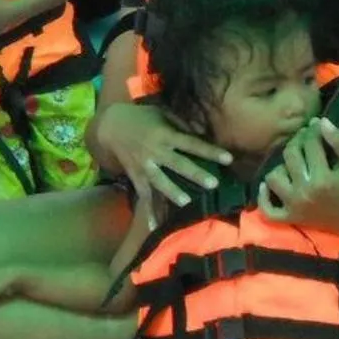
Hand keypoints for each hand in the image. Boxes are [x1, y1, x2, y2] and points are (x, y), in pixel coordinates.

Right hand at [89, 98, 229, 205]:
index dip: (209, 151)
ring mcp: (144, 166)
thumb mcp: (161, 112)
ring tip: (186, 202)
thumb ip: (181, 122)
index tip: (228, 158)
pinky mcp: (136, 177)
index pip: (191, 143)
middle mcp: (155, 151)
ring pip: (160, 180)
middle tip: (213, 183)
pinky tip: (154, 226)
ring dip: (173, 191)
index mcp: (165, 134)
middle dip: (195, 174)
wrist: (110, 126)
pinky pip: (143, 195)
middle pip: (178, 163)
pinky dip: (148, 211)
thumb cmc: (141, 117)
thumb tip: (202, 131)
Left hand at [260, 117, 338, 239]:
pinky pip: (267, 210)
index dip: (313, 130)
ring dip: (281, 167)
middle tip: (304, 139)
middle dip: (297, 142)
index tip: (316, 126)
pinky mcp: (289, 218)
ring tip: (293, 163)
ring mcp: (294, 206)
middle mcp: (305, 192)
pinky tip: (268, 185)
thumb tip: (320, 121)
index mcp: (323, 179)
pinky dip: (264, 197)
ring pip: (273, 176)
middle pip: (290, 155)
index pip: (310, 144)